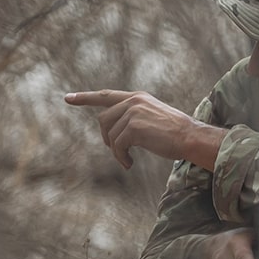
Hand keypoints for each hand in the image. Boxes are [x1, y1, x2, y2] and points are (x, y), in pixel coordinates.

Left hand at [64, 89, 223, 170]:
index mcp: (137, 97)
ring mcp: (133, 112)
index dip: (85, 98)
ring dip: (116, 151)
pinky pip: (117, 146)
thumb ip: (133, 118)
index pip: (105, 96)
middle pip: (103, 120)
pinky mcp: (134, 127)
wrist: (190, 137)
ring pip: (110, 135)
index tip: (68, 98)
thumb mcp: (152, 119)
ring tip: (128, 159)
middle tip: (120, 152)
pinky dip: (121, 157)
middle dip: (107, 139)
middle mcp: (133, 101)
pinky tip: (130, 163)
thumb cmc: (175, 134)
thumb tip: (113, 133)